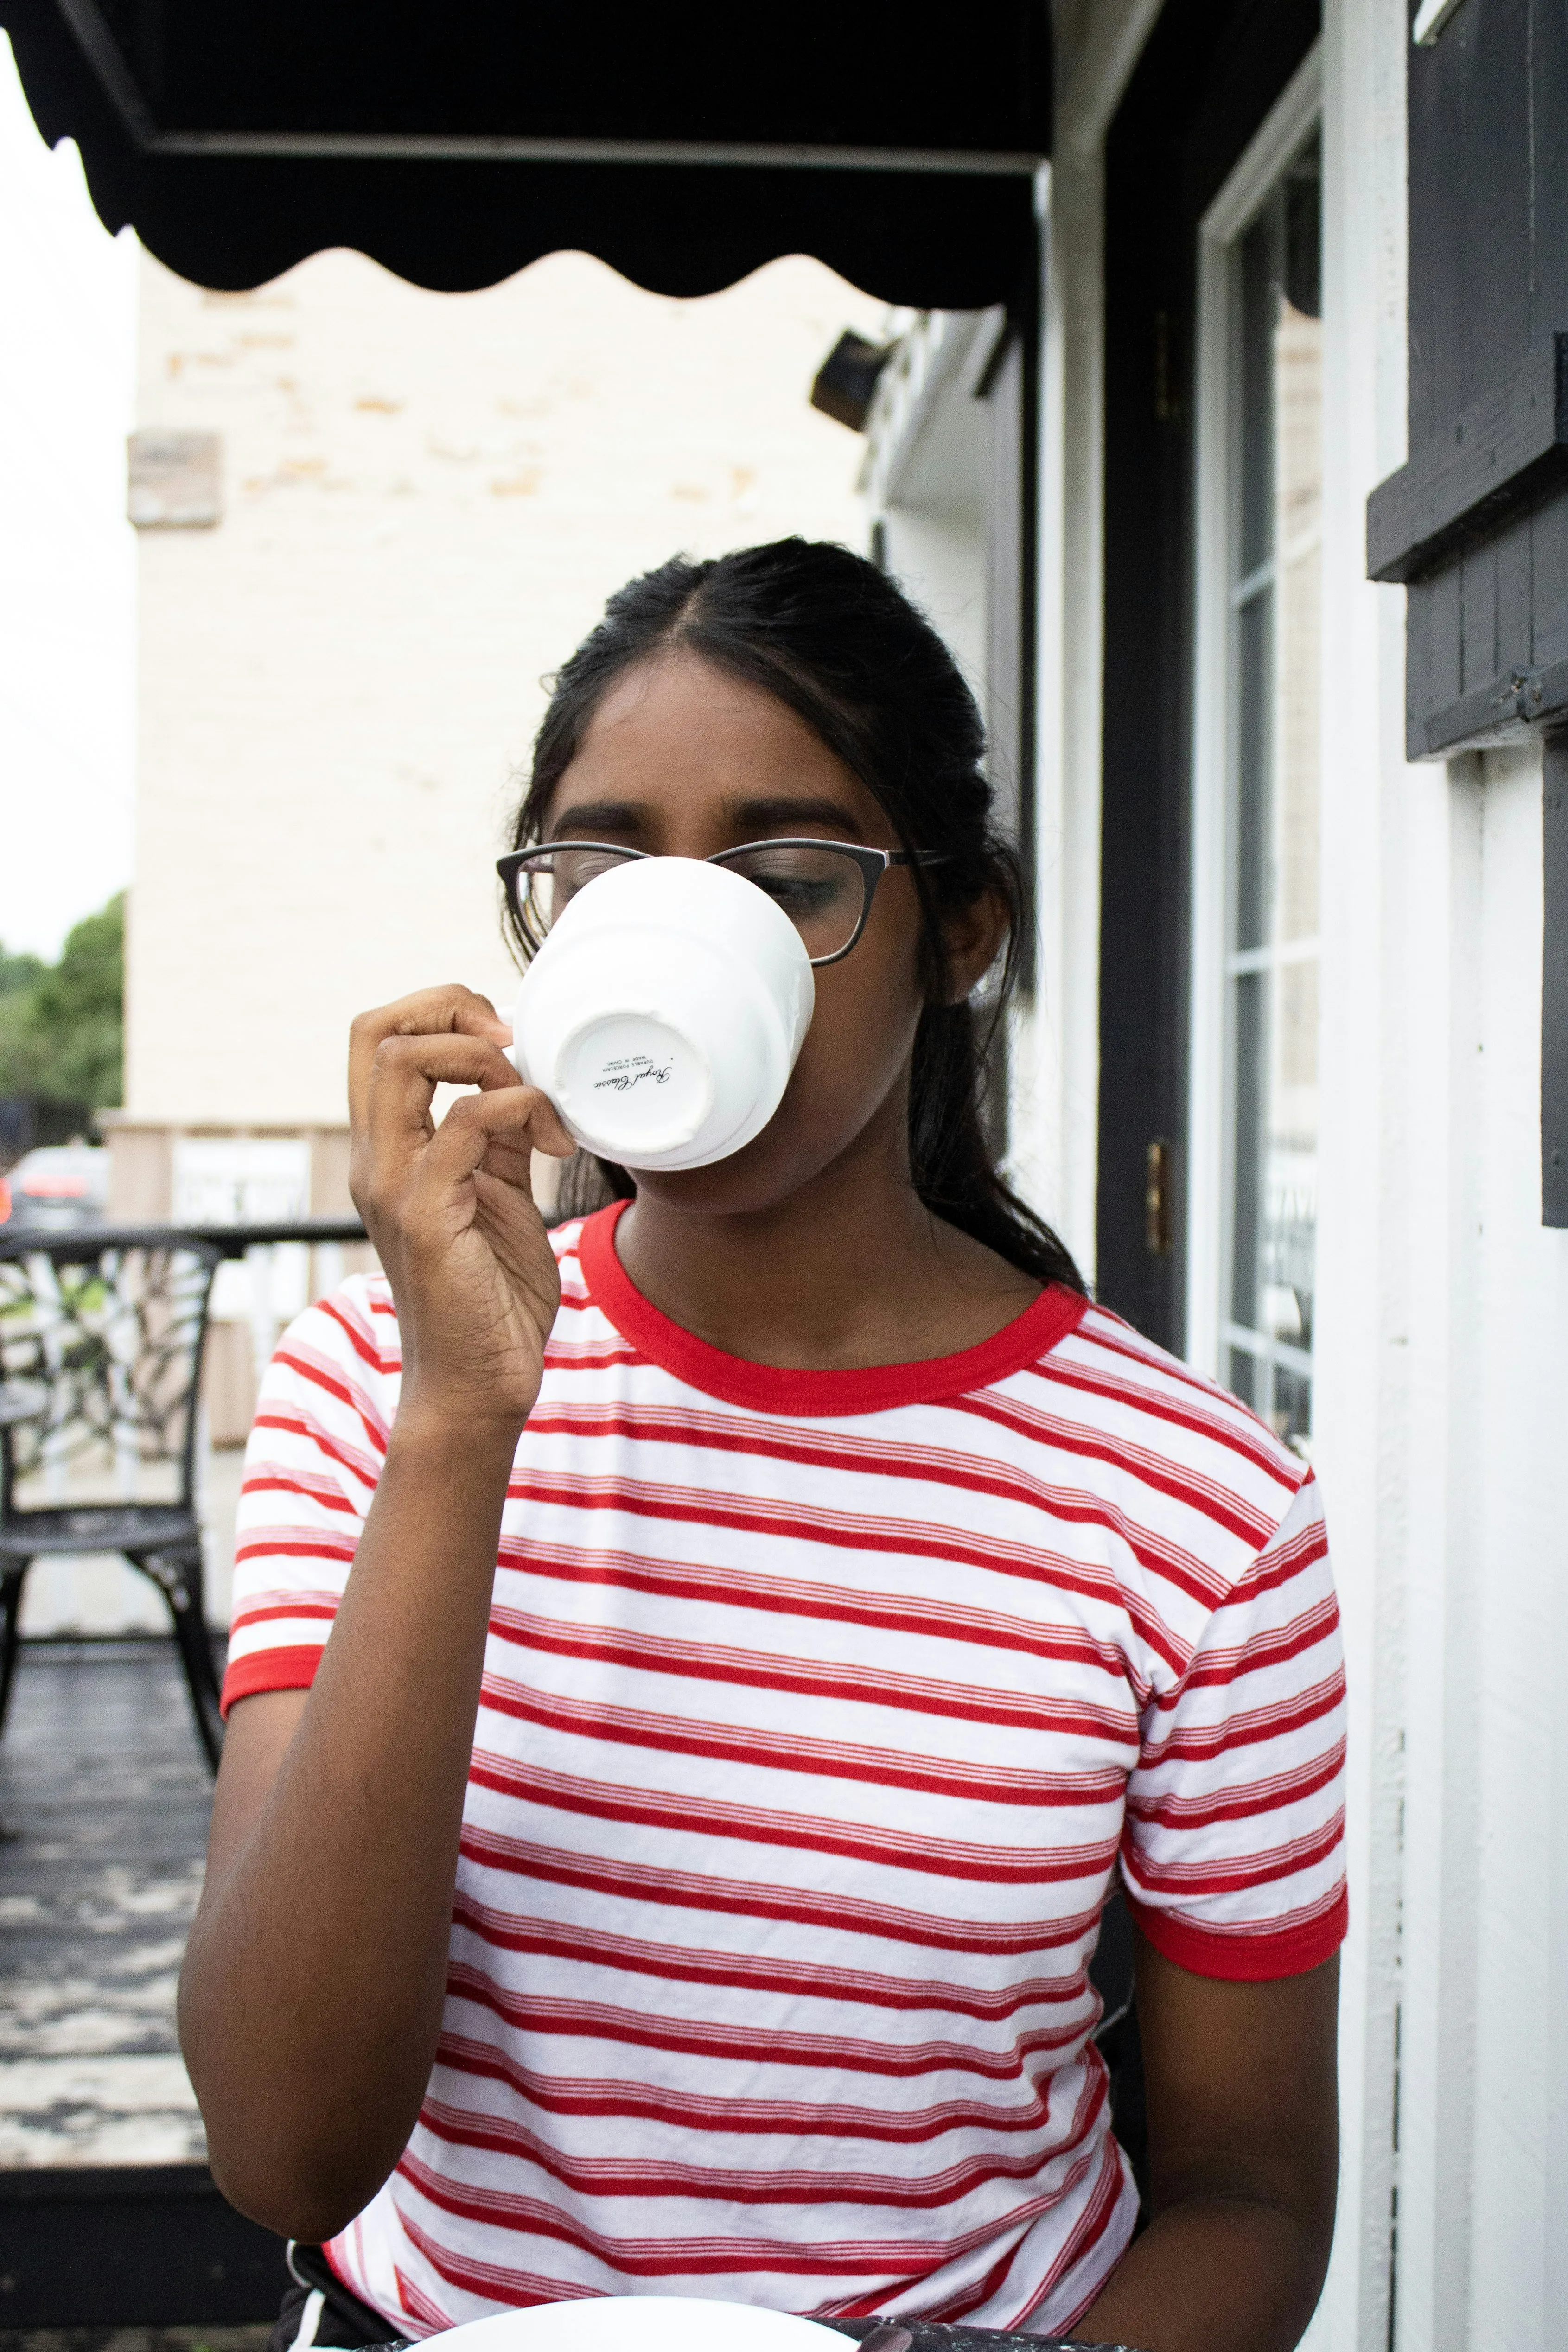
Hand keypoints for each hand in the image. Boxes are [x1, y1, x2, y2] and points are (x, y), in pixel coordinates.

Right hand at [348, 985, 575, 1437]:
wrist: (483, 1386)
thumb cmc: (492, 1301)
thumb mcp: (500, 1198)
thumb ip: (500, 1142)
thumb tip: (524, 1087)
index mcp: (388, 1151)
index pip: (377, 1040)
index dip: (438, 1011)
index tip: (504, 1038)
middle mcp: (375, 1160)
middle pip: (375, 1031)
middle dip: (451, 1007)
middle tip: (513, 1042)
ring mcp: (392, 1185)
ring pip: (404, 1060)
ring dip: (483, 1055)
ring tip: (538, 1097)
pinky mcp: (424, 1214)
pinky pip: (463, 1122)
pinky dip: (519, 1109)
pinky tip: (556, 1145)